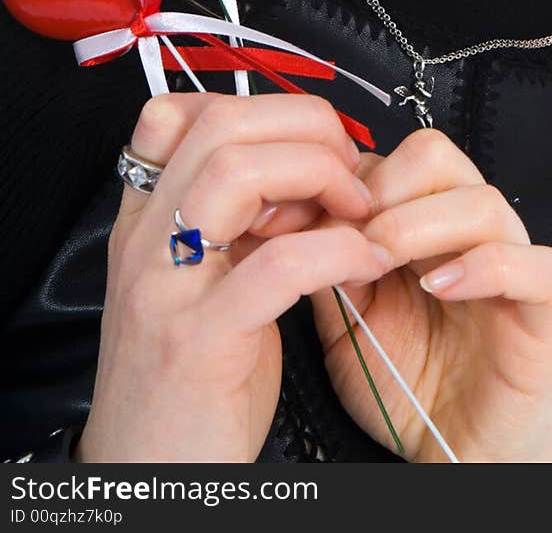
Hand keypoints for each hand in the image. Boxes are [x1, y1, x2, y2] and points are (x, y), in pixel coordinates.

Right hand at [74, 92, 389, 462]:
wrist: (150, 480)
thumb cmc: (193, 386)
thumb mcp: (209, 285)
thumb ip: (245, 226)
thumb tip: (314, 174)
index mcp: (147, 222)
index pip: (181, 113)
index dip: (260, 109)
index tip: (311, 142)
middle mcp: (146, 242)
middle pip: (222, 125)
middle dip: (304, 128)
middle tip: (351, 166)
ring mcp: (165, 288)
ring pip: (239, 172)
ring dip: (319, 174)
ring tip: (359, 210)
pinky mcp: (200, 342)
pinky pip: (279, 264)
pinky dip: (338, 250)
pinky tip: (367, 264)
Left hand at [308, 128, 551, 461]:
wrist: (453, 457)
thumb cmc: (404, 387)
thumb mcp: (344, 322)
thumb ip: (328, 266)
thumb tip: (300, 214)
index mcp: (424, 223)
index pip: (390, 158)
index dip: (349, 180)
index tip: (312, 216)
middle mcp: (470, 231)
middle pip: (436, 156)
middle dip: (383, 190)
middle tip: (351, 239)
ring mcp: (515, 264)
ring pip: (484, 202)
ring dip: (421, 224)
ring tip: (383, 263)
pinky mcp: (547, 309)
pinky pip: (539, 266)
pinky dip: (488, 267)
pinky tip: (440, 287)